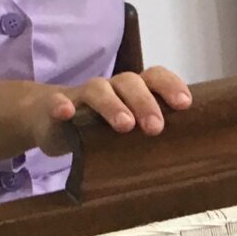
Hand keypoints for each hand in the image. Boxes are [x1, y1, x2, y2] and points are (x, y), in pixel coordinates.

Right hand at [22, 68, 192, 154]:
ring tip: (124, 125)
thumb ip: (148, 132)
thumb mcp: (127, 128)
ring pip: (98, 90)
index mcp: (133, 90)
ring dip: (113, 105)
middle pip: (130, 83)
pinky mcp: (55, 107)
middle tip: (155, 128)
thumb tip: (188, 158)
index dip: (171, 86)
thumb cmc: (99, 126)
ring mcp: (82, 95)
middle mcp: (111, 87)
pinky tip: (66, 112)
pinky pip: (57, 101)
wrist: (49, 119)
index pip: (155, 77)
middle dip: (145, 103)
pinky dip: (61, 105)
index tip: (184, 105)